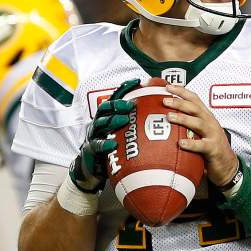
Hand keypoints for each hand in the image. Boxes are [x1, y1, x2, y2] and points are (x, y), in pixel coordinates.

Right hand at [69, 78, 139, 192]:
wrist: (92, 168)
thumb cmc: (111, 149)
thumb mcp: (121, 135)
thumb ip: (134, 126)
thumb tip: (159, 117)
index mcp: (106, 117)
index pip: (114, 99)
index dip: (123, 90)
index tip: (137, 82)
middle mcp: (98, 123)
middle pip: (105, 109)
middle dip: (117, 104)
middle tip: (131, 104)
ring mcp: (93, 135)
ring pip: (100, 124)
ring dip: (112, 121)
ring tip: (124, 120)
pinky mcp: (90, 149)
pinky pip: (97, 145)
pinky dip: (105, 144)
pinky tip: (113, 144)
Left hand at [163, 84, 239, 186]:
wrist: (228, 165)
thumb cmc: (210, 147)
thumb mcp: (200, 132)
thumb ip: (187, 124)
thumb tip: (164, 117)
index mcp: (206, 116)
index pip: (194, 99)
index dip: (182, 91)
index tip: (167, 87)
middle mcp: (210, 122)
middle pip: (195, 108)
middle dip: (179, 103)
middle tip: (165, 101)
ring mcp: (213, 135)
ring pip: (198, 123)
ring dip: (183, 119)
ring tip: (169, 117)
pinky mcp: (213, 149)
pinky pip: (201, 145)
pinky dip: (191, 143)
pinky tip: (181, 143)